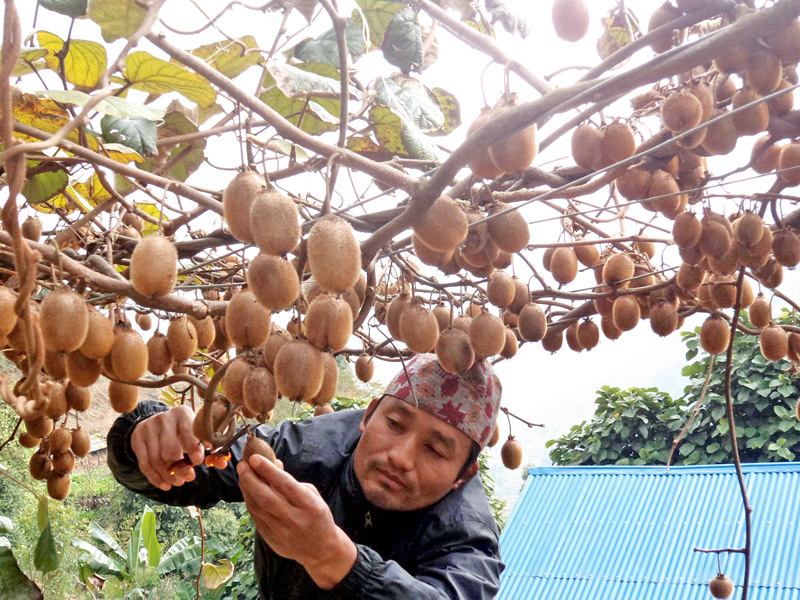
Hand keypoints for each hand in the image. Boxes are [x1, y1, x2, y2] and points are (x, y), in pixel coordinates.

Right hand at [130, 405, 227, 490]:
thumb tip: (223, 463)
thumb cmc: (184, 430)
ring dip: (168, 475)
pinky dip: (155, 477)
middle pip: (169, 449)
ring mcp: (148, 428)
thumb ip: (211, 448)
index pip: (188, 432)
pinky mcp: (137, 438)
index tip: (199, 462)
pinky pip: (144, 463)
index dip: (194, 449)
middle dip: (180, 468)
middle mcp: (164, 418)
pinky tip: (165, 485)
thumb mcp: (197, 433)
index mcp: (182, 413)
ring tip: (178, 483)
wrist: (157, 422)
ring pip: (156, 459)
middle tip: (189, 478)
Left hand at [237, 455, 356, 588]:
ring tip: (243, 475)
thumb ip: (290, 480)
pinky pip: (256, 518)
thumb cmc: (316, 515)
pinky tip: (248, 492)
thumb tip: (272, 463)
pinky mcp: (271, 540)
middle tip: (242, 465)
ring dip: (246, 490)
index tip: (254, 458)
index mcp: (310, 506)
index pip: (285, 485)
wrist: (321, 549)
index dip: (268, 470)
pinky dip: (250, 503)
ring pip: (257, 508)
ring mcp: (281, 533)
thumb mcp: (311, 495)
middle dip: (250, 479)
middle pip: (266, 498)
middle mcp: (295, 520)